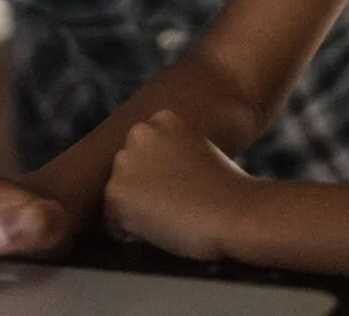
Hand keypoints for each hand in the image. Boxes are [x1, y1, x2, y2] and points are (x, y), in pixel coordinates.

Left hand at [103, 109, 255, 260]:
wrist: (235, 213)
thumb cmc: (227, 193)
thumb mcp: (199, 153)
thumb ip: (173, 153)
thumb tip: (154, 175)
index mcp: (163, 117)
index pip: (145, 152)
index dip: (162, 176)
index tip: (185, 186)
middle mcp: (139, 132)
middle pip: (128, 170)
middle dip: (143, 188)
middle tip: (178, 202)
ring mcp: (125, 160)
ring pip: (119, 194)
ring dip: (136, 208)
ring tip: (172, 213)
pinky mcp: (116, 191)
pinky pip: (113, 221)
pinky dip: (131, 231)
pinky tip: (162, 226)